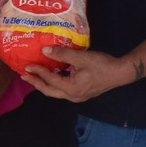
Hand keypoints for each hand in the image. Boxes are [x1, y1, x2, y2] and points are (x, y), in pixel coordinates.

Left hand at [22, 46, 139, 102]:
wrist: (120, 73)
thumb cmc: (102, 65)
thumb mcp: (81, 58)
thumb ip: (62, 54)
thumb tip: (45, 50)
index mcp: (71, 88)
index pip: (50, 80)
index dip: (37, 72)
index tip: (27, 66)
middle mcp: (72, 96)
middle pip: (49, 91)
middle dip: (36, 83)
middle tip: (24, 76)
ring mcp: (77, 96)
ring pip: (56, 92)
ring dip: (44, 84)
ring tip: (34, 76)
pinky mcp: (82, 93)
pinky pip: (63, 90)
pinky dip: (54, 83)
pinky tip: (52, 75)